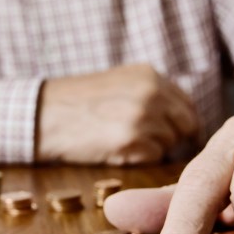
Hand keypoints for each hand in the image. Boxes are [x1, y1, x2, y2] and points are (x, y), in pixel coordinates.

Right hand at [35, 63, 198, 164]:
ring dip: (151, 148)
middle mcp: (152, 91)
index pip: (187, 104)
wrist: (46, 114)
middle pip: (186, 125)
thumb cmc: (79, 102)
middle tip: (145, 142)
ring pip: (169, 143)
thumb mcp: (119, 82)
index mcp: (150, 75)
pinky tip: (114, 148)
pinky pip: (153, 157)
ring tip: (120, 139)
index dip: (180, 122)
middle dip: (171, 137)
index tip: (172, 133)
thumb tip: (182, 115)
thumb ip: (152, 92)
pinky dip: (137, 158)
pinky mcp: (132, 139)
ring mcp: (143, 115)